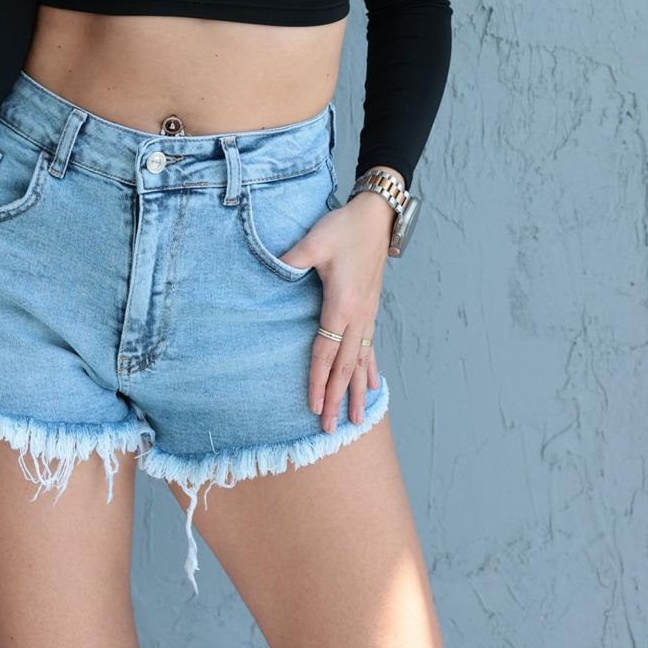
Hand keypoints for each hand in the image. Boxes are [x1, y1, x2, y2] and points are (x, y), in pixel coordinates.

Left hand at [277, 192, 392, 432]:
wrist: (375, 218)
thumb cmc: (343, 228)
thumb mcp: (314, 241)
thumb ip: (292, 258)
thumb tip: (271, 268)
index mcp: (342, 305)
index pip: (326, 352)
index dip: (318, 380)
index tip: (313, 406)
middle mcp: (358, 317)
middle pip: (345, 366)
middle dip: (337, 398)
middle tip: (330, 430)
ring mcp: (368, 315)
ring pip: (361, 362)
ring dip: (356, 391)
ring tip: (356, 420)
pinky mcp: (371, 310)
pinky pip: (371, 347)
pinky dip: (370, 369)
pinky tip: (373, 385)